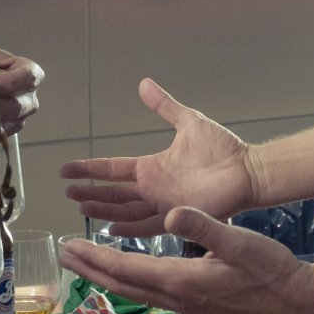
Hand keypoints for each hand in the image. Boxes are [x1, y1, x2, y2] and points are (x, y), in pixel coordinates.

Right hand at [59, 78, 256, 237]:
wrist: (247, 170)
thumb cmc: (222, 149)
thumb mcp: (187, 122)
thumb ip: (164, 106)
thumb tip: (144, 83)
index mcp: (152, 168)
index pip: (113, 169)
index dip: (90, 169)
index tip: (66, 170)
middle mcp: (153, 188)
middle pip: (114, 193)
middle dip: (90, 193)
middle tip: (67, 193)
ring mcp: (163, 204)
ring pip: (125, 211)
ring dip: (104, 210)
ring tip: (81, 207)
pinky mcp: (177, 216)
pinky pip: (148, 227)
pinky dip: (130, 230)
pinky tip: (110, 230)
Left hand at [59, 208, 313, 313]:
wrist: (293, 299)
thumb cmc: (270, 269)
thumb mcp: (239, 242)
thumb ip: (204, 226)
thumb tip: (170, 214)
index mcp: (181, 280)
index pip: (126, 269)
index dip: (94, 258)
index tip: (69, 246)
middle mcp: (176, 297)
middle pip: (121, 284)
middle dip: (90, 269)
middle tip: (61, 255)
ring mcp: (184, 304)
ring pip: (134, 290)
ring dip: (105, 276)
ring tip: (84, 263)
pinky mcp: (193, 303)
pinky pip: (149, 292)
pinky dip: (128, 281)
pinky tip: (127, 274)